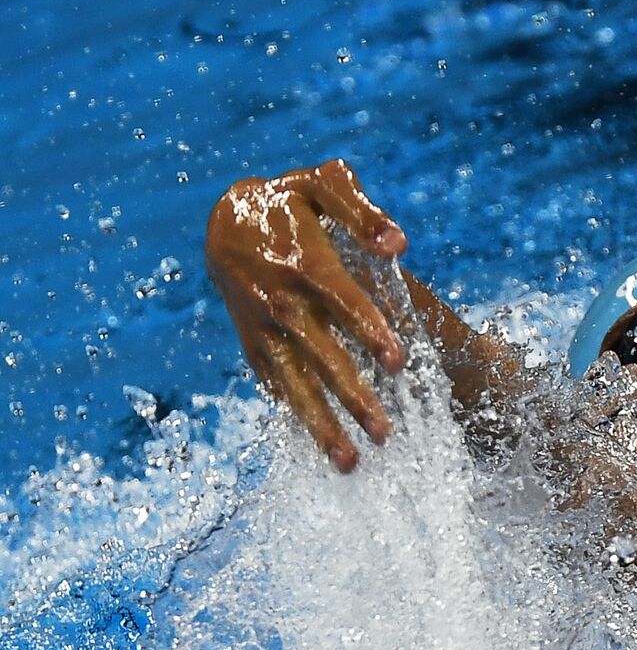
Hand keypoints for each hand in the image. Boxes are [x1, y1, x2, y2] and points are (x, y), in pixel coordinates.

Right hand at [205, 159, 408, 471]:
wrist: (225, 221)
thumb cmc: (288, 201)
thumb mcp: (323, 184)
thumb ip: (362, 212)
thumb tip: (398, 243)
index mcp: (305, 264)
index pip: (343, 302)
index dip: (370, 330)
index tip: (398, 362)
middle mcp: (282, 303)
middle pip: (321, 356)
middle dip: (352, 395)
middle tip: (384, 432)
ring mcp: (263, 330)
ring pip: (294, 384)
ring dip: (321, 426)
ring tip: (351, 464)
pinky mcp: (253, 347)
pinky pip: (275, 387)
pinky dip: (296, 419)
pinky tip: (320, 451)